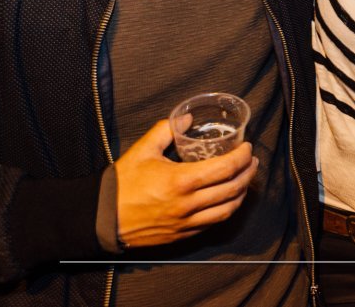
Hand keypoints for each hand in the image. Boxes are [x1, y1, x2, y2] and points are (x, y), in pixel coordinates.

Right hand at [114, 119, 257, 247]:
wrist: (101, 218)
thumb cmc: (122, 183)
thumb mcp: (143, 149)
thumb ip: (167, 130)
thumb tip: (187, 119)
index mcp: (182, 180)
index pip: (226, 167)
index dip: (243, 156)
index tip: (247, 147)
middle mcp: (189, 204)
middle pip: (233, 188)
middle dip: (248, 173)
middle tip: (252, 161)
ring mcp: (187, 222)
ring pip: (227, 209)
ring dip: (241, 193)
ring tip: (245, 179)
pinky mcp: (182, 235)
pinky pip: (213, 223)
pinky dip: (226, 209)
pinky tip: (227, 198)